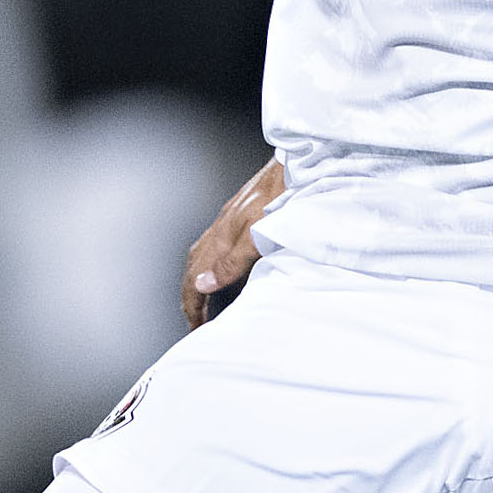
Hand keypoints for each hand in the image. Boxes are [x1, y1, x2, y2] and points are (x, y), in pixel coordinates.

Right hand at [181, 158, 285, 327]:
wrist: (301, 164)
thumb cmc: (284, 196)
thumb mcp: (258, 235)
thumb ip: (232, 262)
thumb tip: (202, 284)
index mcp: (223, 236)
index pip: (196, 278)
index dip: (194, 306)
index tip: (195, 328)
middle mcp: (222, 226)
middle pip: (195, 267)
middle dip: (191, 296)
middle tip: (195, 320)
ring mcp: (231, 217)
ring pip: (204, 254)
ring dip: (200, 280)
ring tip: (205, 300)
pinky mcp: (243, 211)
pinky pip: (217, 243)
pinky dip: (213, 262)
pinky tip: (226, 266)